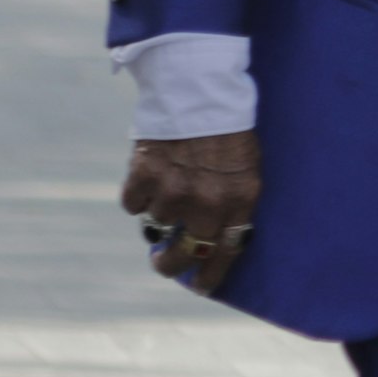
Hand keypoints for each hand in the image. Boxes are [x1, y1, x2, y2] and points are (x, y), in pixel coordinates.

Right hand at [124, 129, 260, 295]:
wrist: (200, 90)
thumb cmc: (229, 129)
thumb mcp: (245, 169)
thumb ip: (231, 204)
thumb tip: (209, 240)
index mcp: (239, 202)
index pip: (225, 254)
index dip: (211, 275)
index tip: (201, 287)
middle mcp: (207, 203)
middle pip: (183, 253)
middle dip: (170, 265)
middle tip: (163, 263)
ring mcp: (174, 191)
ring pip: (156, 223)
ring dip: (158, 214)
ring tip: (167, 189)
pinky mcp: (144, 175)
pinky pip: (132, 204)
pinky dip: (136, 194)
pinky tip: (147, 178)